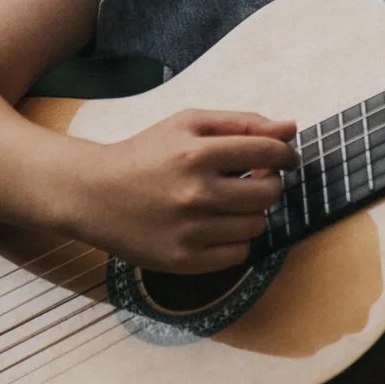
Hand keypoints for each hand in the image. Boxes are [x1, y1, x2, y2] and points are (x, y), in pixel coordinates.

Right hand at [63, 109, 297, 274]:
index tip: (282, 157)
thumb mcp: (186, 124)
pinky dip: (235, 241)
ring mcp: (190, 230)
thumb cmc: (145, 154)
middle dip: (268, 184)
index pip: (268, 152)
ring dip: (251, 213)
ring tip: (228, 204)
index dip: (284, 154)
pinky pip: (238, 255)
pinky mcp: (183, 260)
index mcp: (197, 153)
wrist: (93, 194)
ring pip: (256, 226)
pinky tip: (216, 226)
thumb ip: (240, 123)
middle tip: (252, 181)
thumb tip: (290, 127)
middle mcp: (195, 193)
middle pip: (269, 193)